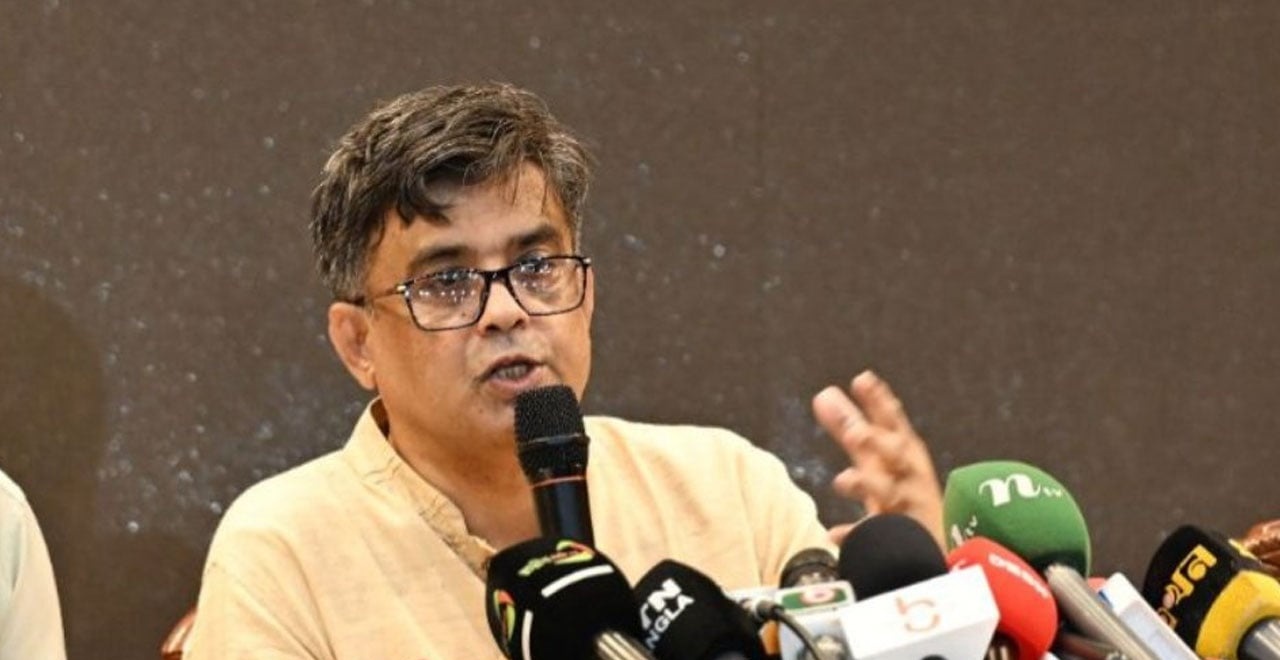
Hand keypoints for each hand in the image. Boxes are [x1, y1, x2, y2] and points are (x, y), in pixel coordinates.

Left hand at [813, 370, 943, 548]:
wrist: (933, 548)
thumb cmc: (900, 492)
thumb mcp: (875, 458)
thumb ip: (849, 426)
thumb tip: (823, 395)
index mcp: (904, 455)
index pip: (893, 424)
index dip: (880, 403)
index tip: (862, 380)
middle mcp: (910, 478)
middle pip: (898, 455)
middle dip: (879, 442)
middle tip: (855, 433)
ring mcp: (909, 510)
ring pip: (892, 494)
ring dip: (868, 484)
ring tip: (842, 480)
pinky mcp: (904, 541)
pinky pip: (878, 539)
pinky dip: (857, 535)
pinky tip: (834, 533)